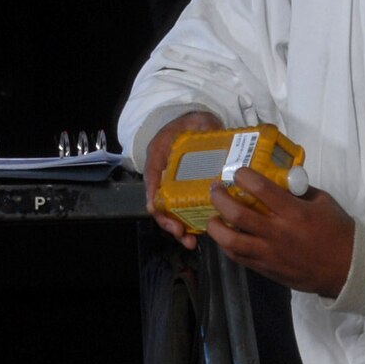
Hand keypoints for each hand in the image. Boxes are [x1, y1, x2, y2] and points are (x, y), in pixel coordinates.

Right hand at [142, 110, 223, 246]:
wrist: (197, 126)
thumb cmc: (193, 124)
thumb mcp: (198, 121)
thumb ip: (203, 126)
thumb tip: (212, 131)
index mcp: (159, 156)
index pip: (152, 178)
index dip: (154, 197)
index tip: (157, 211)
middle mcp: (163, 176)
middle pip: (160, 204)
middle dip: (168, 222)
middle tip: (180, 234)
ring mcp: (175, 188)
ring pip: (172, 213)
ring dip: (180, 230)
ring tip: (190, 243)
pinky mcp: (188, 195)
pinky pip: (186, 213)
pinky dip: (191, 226)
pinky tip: (199, 236)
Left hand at [203, 167, 354, 298]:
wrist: (346, 269)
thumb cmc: (338, 232)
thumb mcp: (323, 202)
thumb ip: (299, 191)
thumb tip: (279, 181)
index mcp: (294, 212)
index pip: (261, 189)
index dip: (244, 176)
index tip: (238, 172)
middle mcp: (277, 232)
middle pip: (237, 213)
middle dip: (220, 198)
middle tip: (216, 190)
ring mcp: (269, 253)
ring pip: (230, 241)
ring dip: (216, 226)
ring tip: (213, 217)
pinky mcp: (266, 268)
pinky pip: (239, 257)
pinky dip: (227, 245)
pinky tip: (226, 236)